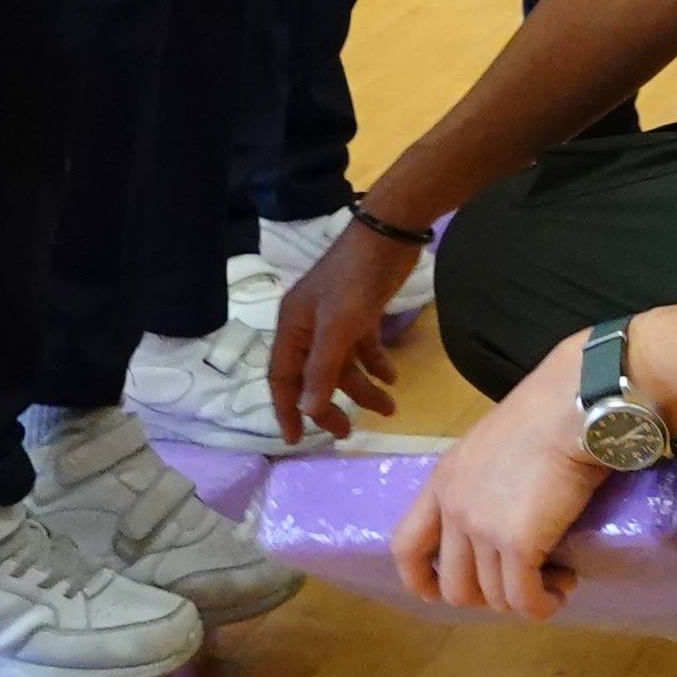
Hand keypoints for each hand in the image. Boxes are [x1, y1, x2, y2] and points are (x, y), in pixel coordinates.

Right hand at [267, 217, 414, 440]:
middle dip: (330, 405)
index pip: (282, 379)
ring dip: (364, 388)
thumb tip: (307, 410)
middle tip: (348, 432)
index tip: (297, 441)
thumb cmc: (355, 280)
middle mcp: (309, 326)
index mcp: (292, 327)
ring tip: (390, 408)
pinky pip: (362, 349)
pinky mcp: (360, 312)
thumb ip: (322, 370)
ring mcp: (335, 319)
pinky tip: (393, 379)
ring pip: (343, 365)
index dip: (288, 410)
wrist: (388, 235)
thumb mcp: (337, 328)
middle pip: (313, 377)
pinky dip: (376, 364)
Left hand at [389, 340, 610, 619]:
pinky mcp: (517, 544)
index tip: (438, 594)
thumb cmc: (547, 412)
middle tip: (522, 582)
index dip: (420, 579)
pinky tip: (563, 588)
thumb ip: (483, 481)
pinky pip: (524, 600)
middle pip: (454, 586)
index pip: (406, 546)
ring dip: (526, 598)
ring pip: (494, 597)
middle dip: (488, 597)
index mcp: (443, 481)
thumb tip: (505, 513)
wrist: (575, 404)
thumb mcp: (492, 445)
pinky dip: (544, 604)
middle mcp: (454, 508)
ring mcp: (482, 528)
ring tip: (557, 578)